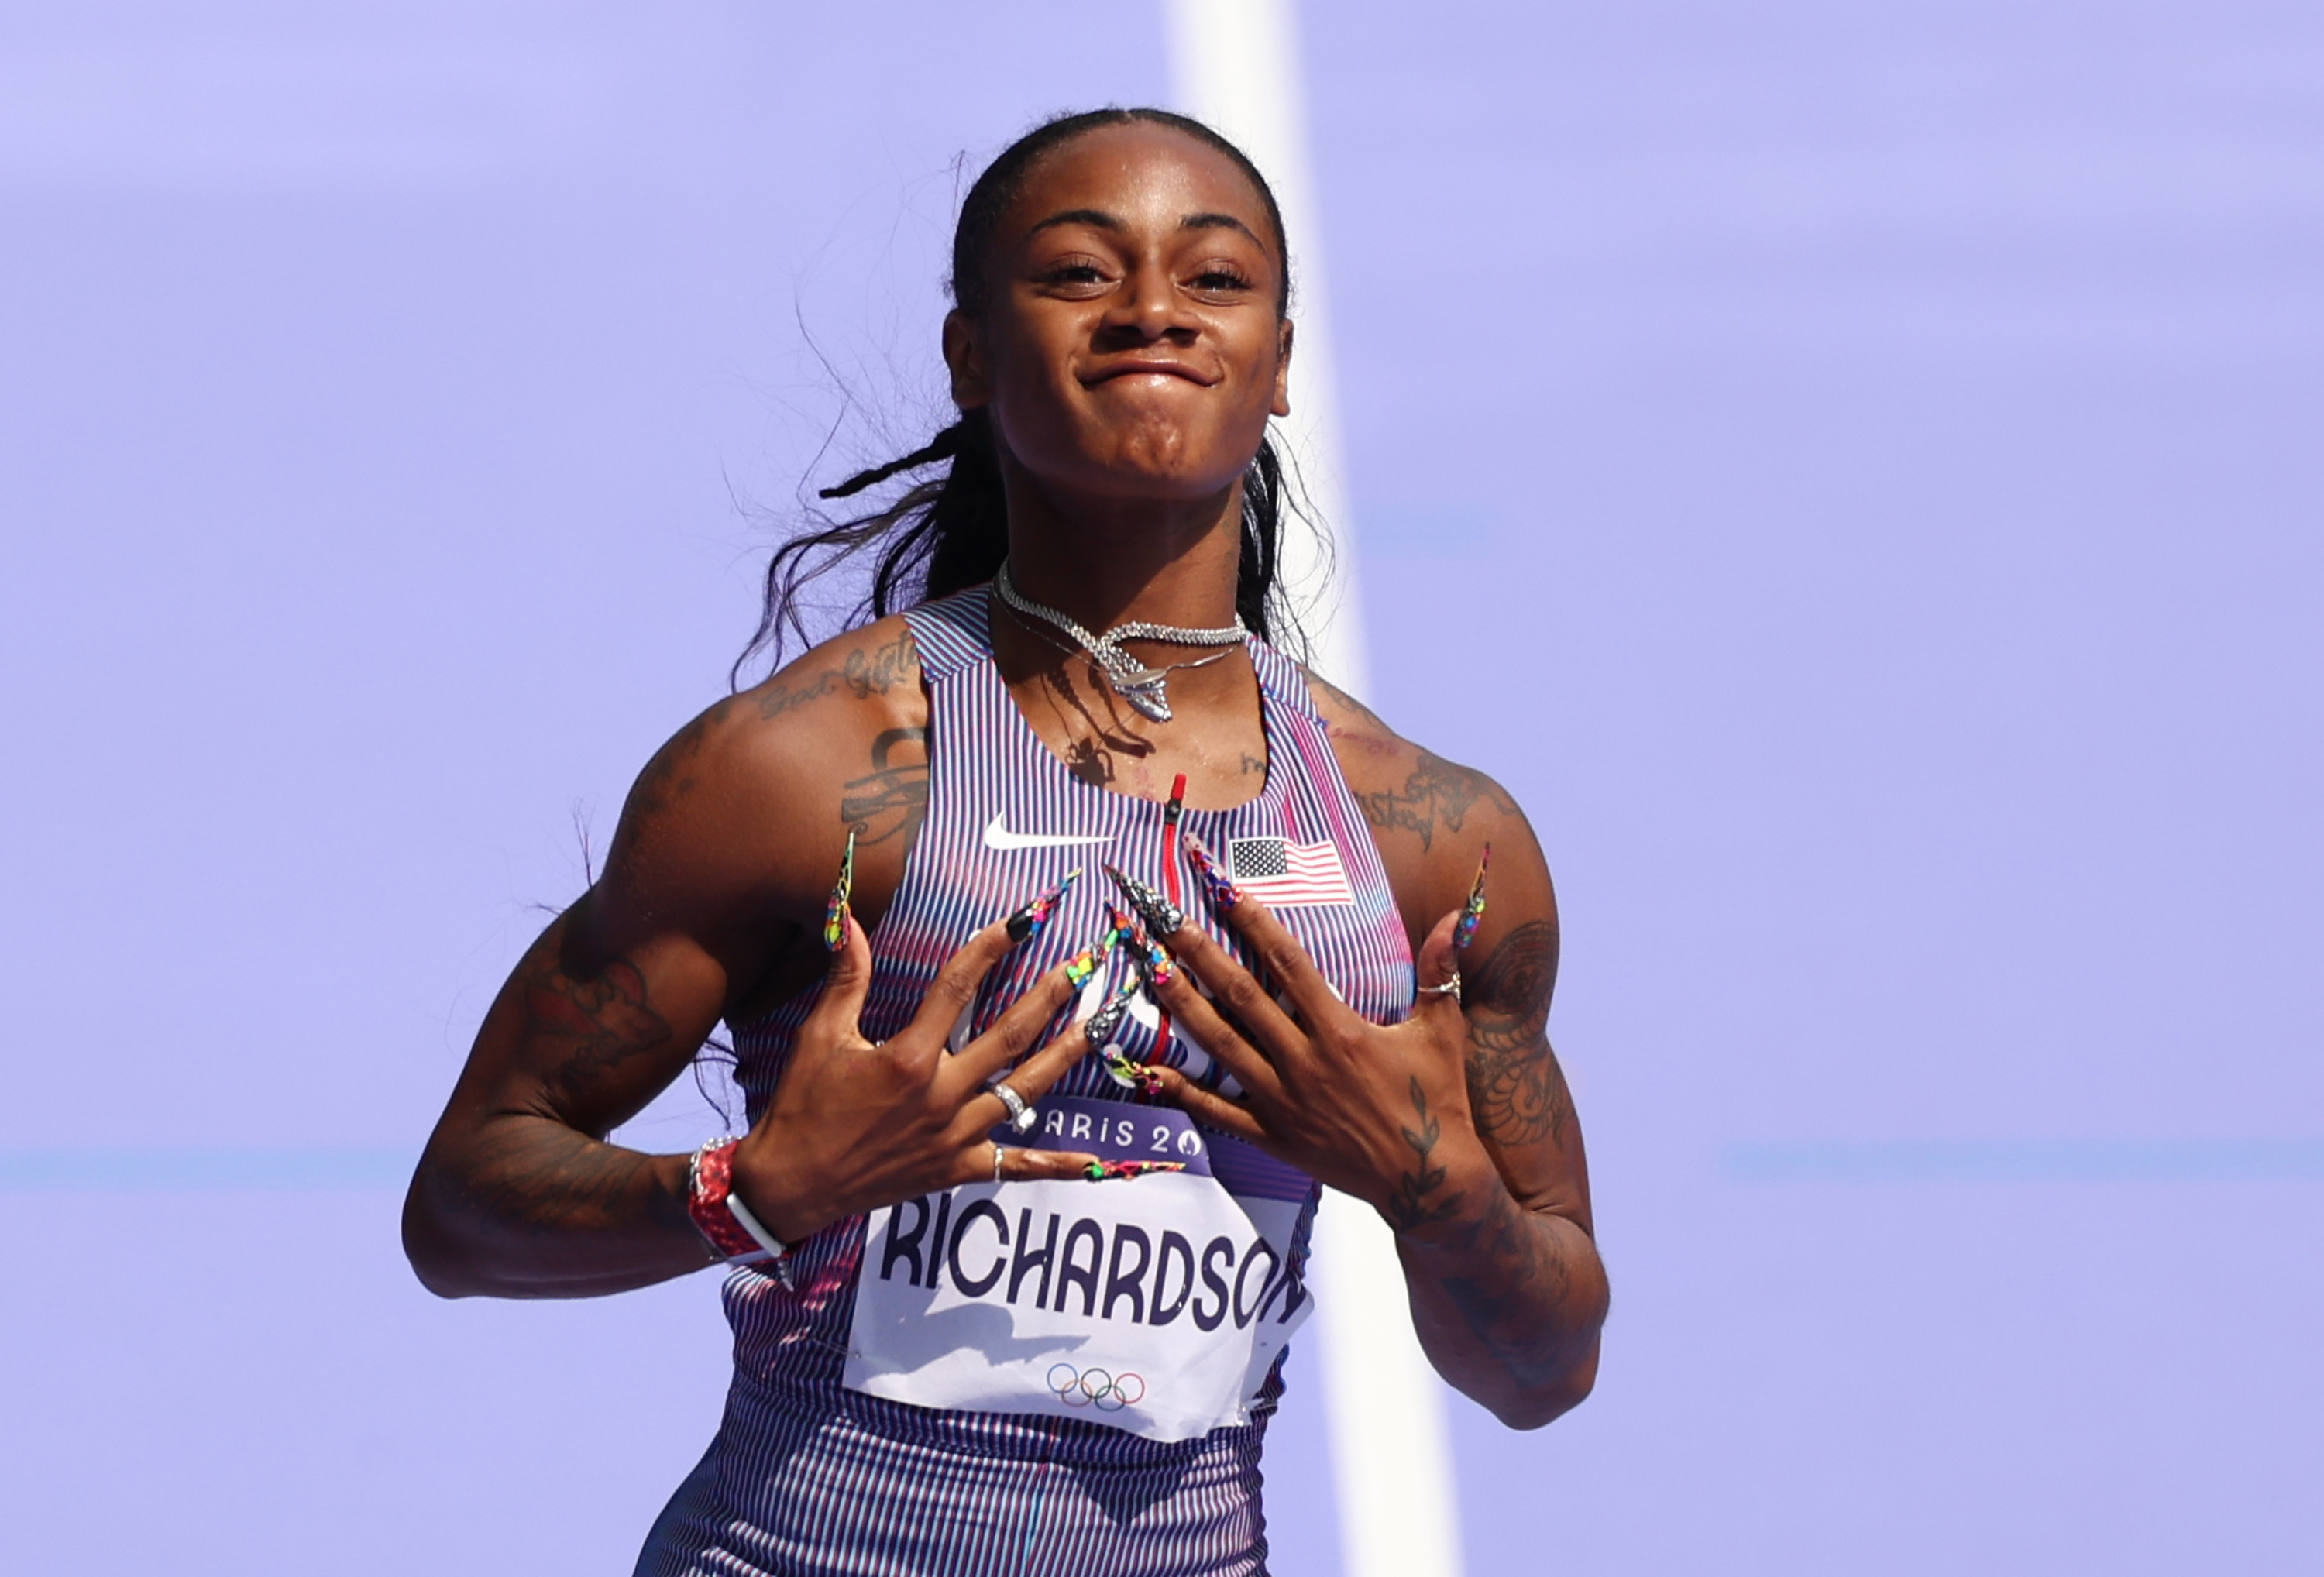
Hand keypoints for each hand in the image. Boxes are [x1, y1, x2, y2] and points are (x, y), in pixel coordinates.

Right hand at [731, 914, 1105, 1243]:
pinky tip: (1095, 1159)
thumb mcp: (819, 1036)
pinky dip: (1056, 1163)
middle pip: (1011, 1035)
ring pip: (1026, 1090)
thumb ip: (846, 977)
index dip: (991, 947)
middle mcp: (941, 1095)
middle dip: (1052, 995)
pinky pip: (1016, 1165)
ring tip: (1100, 1024)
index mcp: (909, 1058)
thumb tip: (848, 918)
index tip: (1022, 919)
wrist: (791, 1184)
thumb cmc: (802, 1106)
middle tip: (1085, 964)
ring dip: (1067, 1055)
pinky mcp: (957, 1169)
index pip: (958, 987)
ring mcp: (955, 1135)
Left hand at [1144, 895, 1487, 1232]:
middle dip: (1199, 952)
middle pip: (1241, 995)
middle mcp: (1305, 1062)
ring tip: (1150, 969)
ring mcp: (1284, 1102)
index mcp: (1341, 1031)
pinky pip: (1219, 1113)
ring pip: (1222, 1045)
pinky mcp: (1274, 1139)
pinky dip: (1184, 1091)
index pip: (1288, 963)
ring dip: (1183, 1006)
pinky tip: (1149, 1069)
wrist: (1431, 1182)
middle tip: (1163, 916)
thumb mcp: (1444, 1031)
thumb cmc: (1439, 1102)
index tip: (1223, 889)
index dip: (1254, 923)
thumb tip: (1454, 914)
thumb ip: (1440, 970)